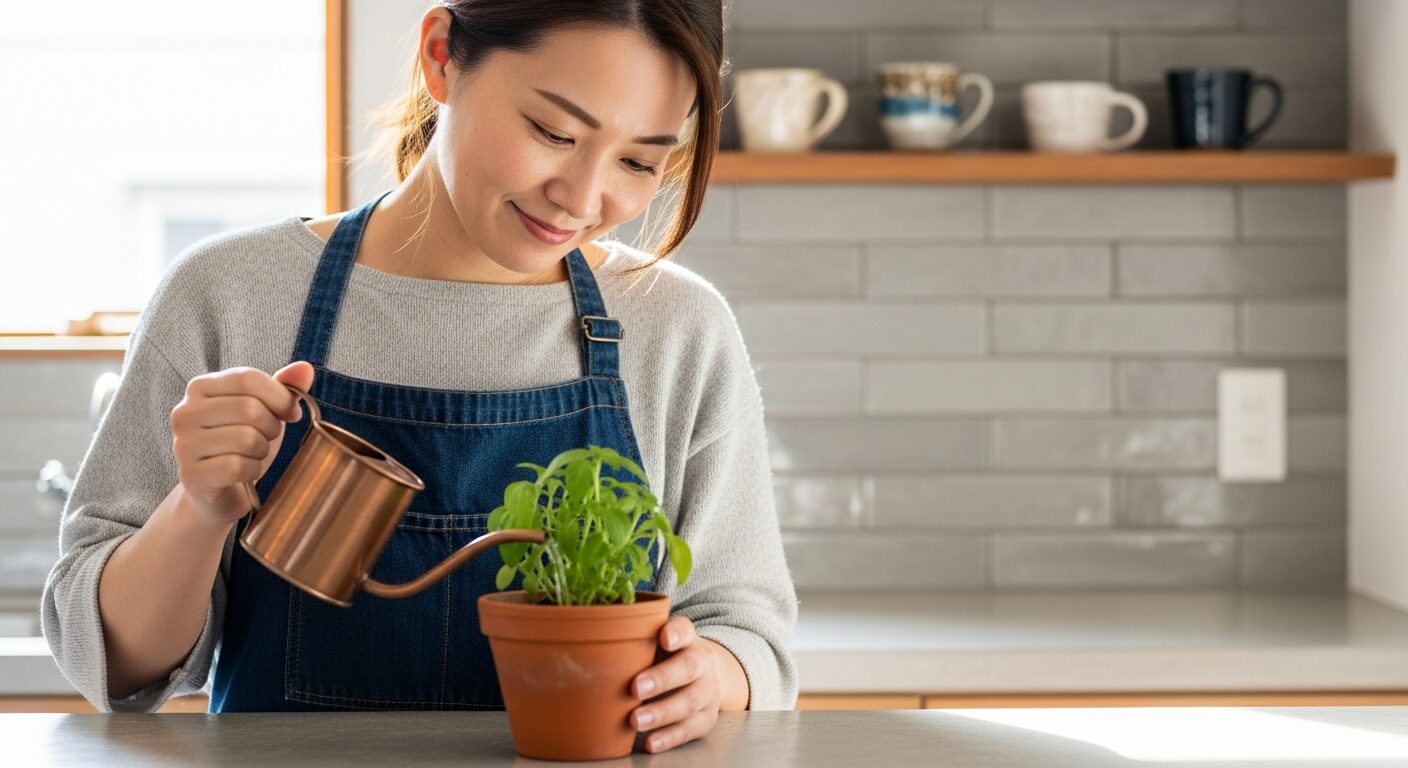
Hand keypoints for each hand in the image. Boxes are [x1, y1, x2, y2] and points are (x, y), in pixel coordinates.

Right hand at [170, 361, 314, 526]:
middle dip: (272, 427)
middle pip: (249, 409)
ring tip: (253, 454)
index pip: (248, 378)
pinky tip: (245, 472)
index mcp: (200, 387)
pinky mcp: (190, 475)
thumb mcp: (265, 410)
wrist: (219, 491)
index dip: (279, 396)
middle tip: (266, 438)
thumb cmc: (243, 444)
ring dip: (262, 450)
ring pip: (246, 439)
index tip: (290, 413)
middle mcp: (184, 412)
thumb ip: (283, 387)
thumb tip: (305, 368)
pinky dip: (253, 471)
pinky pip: (238, 467)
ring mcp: (183, 444)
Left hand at [630, 616, 722, 753]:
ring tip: (636, 720)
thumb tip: (587, 648)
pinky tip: (651, 742)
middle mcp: (703, 662)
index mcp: (687, 639)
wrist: (704, 676)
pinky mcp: (708, 716)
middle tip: (636, 688)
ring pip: (691, 701)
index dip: (676, 633)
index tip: (664, 638)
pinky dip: (670, 737)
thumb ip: (634, 642)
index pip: (685, 629)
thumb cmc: (667, 658)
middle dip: (663, 679)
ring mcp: (708, 690)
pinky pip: (691, 729)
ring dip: (662, 713)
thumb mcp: (655, 643)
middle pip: (689, 667)